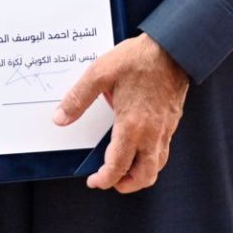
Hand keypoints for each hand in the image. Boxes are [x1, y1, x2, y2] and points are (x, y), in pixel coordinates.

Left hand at [52, 33, 188, 192]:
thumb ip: (78, 99)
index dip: (105, 179)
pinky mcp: (172, 122)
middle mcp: (151, 133)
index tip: (94, 181)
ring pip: (157, 166)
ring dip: (140, 174)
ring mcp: (165, 129)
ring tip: (123, 169)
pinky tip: (138, 146)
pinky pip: (163, 150)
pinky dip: (150, 158)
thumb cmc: (137, 59)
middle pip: (144, 176)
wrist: (172, 49)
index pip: (118, 166)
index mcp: (132, 125)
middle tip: (109, 180)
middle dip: (126, 184)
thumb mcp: (99, 73)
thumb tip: (59, 119)